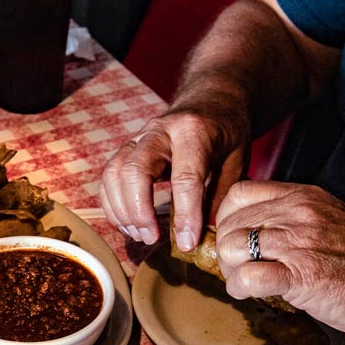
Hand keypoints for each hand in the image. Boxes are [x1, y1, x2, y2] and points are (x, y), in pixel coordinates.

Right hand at [100, 105, 248, 249]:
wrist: (209, 102)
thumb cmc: (226, 134)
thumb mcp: (236, 161)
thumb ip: (219, 197)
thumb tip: (203, 238)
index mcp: (194, 131)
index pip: (185, 177)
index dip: (185, 214)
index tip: (187, 242)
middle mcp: (159, 130)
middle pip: (134, 170)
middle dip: (139, 211)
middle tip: (152, 238)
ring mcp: (137, 138)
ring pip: (114, 174)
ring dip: (123, 211)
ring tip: (141, 235)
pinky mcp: (125, 150)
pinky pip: (108, 179)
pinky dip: (113, 206)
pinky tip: (129, 225)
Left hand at [214, 181, 344, 338]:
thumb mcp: (329, 220)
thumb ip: (291, 219)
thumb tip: (254, 231)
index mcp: (303, 197)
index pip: (239, 195)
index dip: (227, 220)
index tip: (236, 240)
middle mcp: (297, 214)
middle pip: (229, 225)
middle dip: (227, 252)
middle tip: (242, 269)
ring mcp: (299, 243)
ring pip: (231, 249)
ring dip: (232, 272)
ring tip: (248, 283)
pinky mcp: (301, 276)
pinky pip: (247, 277)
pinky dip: (241, 289)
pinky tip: (254, 294)